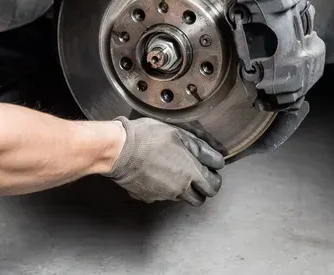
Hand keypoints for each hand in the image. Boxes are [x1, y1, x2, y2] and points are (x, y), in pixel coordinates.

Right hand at [107, 117, 224, 206]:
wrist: (119, 150)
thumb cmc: (147, 138)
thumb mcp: (178, 134)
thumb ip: (199, 148)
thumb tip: (214, 158)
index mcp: (190, 173)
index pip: (212, 186)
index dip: (214, 179)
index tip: (211, 172)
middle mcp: (179, 189)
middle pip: (198, 199)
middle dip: (200, 189)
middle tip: (195, 175)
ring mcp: (162, 195)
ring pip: (179, 198)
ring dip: (181, 188)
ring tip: (172, 170)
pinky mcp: (147, 197)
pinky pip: (160, 196)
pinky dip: (161, 188)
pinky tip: (155, 174)